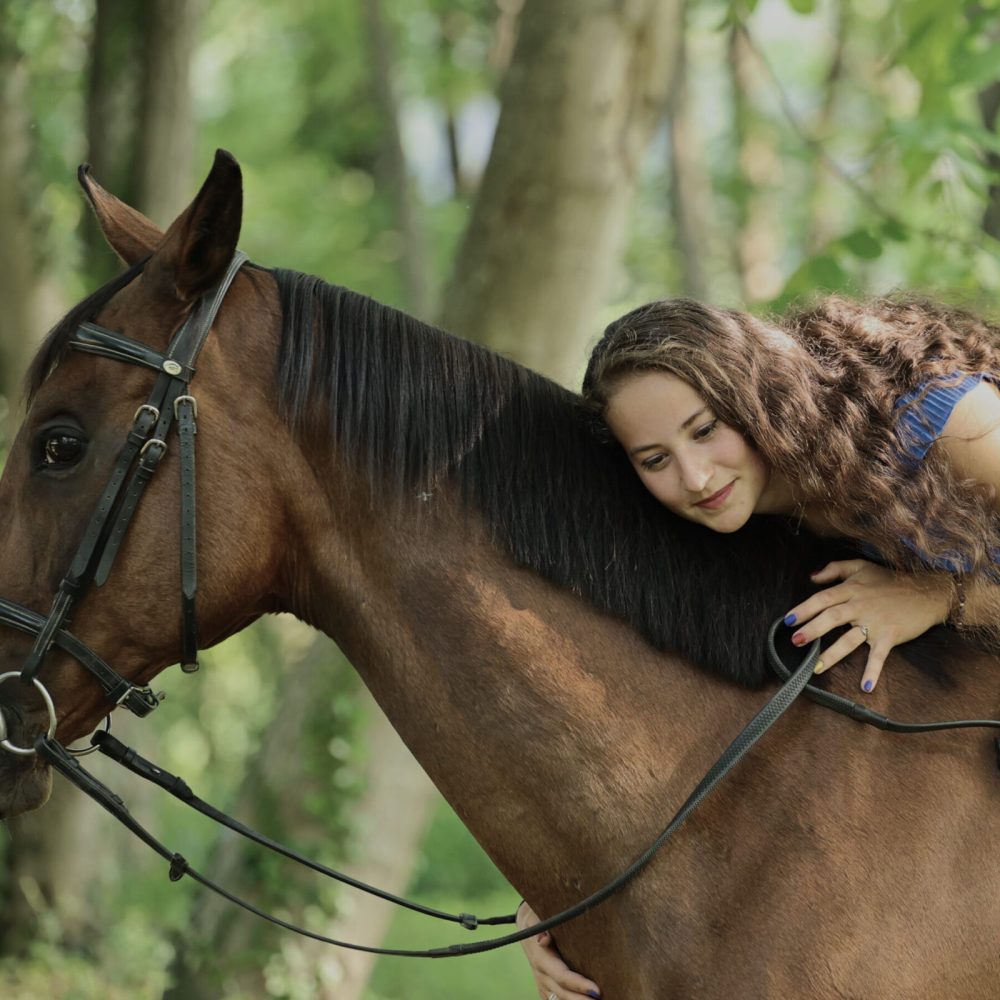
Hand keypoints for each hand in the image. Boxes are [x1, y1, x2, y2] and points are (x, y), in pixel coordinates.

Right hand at [516, 901, 601, 999]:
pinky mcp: (545, 989)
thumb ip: (544, 926)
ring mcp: (542, 984)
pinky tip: (585, 999)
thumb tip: (544, 939)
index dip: (578, 984)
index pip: (561, 976)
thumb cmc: (540, 918)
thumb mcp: (539, 917)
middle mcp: (541, 974)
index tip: (597, 990)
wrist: (528, 928)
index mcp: (541, 958)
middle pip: (562, 993)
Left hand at [783, 559, 952, 692]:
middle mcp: (861, 605)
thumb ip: (835, 569)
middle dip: (812, 629)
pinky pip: (880, 655)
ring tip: (815, 666)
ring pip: (850, 639)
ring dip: (832, 653)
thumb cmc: (891, 580)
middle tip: (796, 641)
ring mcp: (875, 622)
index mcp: (852, 589)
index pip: (823, 598)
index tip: (788, 620)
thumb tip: (812, 577)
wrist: (927, 591)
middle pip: (832, 617)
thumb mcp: (861, 566)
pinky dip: (873, 671)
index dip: (805, 608)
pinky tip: (866, 686)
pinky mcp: (890, 636)